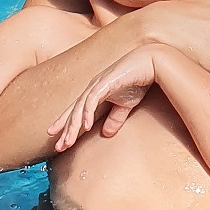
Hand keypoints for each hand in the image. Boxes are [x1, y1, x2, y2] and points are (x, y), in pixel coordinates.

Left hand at [48, 43, 162, 151]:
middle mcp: (92, 88)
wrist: (151, 63)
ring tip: (68, 142)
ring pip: (80, 107)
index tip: (58, 141)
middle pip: (73, 111)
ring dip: (73, 125)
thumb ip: (115, 119)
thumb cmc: (138, 81)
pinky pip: (92, 99)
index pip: (75, 111)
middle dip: (65, 129)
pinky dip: (87, 112)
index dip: (65, 125)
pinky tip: (86, 126)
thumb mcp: (125, 105)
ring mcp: (97, 84)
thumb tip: (105, 134)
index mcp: (94, 92)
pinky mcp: (106, 82)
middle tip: (58, 147)